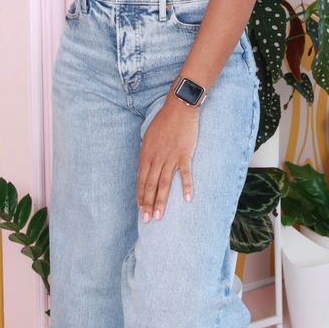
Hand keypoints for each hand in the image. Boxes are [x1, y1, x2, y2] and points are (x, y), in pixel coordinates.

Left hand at [137, 93, 199, 221]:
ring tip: (159, 216)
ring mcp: (170, 157)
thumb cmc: (163, 122)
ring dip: (161, 200)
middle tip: (148, 220)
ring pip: (164, 183)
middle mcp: (156, 158)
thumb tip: (143, 169)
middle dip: (148, 204)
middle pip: (151, 185)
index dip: (141, 197)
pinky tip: (187, 199)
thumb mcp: (148, 137)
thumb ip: (146, 155)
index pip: (141, 180)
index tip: (141, 211)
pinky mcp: (184, 154)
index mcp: (146, 155)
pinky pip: (185, 173)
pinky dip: (186, 186)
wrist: (179, 108)